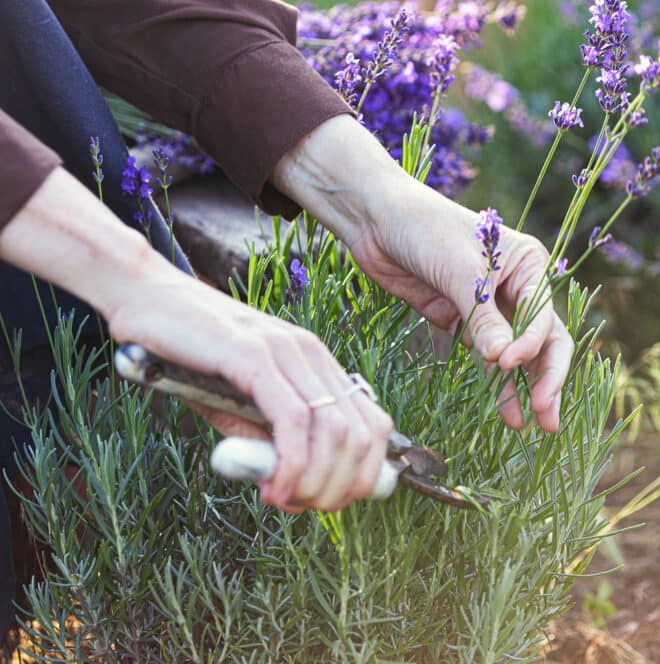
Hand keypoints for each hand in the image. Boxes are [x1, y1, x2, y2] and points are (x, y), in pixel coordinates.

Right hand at [106, 264, 393, 512]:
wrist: (144, 295)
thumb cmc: (185, 350)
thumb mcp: (232, 403)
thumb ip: (264, 439)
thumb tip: (294, 491)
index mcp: (314, 362)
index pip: (372, 425)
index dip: (363, 476)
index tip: (327, 504)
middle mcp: (309, 352)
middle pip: (361, 435)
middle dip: (340, 488)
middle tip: (304, 508)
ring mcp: (284, 349)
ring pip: (334, 431)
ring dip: (317, 484)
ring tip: (285, 500)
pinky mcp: (252, 353)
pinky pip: (291, 419)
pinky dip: (291, 465)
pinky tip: (272, 488)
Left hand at [347, 179, 572, 430]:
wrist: (376, 221)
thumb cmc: (426, 229)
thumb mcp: (459, 271)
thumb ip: (482, 317)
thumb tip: (503, 362)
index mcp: (527, 264)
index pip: (543, 315)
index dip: (532, 345)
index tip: (509, 363)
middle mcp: (515, 286)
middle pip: (542, 338)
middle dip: (546, 376)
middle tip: (546, 416)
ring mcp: (487, 305)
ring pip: (515, 352)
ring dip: (522, 386)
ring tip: (530, 426)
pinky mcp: (459, 318)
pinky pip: (484, 354)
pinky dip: (495, 381)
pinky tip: (506, 410)